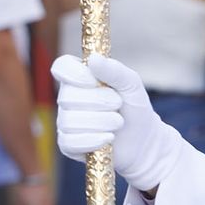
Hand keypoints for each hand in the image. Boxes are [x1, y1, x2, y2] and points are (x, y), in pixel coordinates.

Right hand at [51, 54, 197, 192]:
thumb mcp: (131, 85)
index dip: (74, 74)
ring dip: (101, 123)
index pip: (61, 67)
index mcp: (79, 78)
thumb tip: (93, 59)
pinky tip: (108, 139)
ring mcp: (65, 122)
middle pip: (67, 97)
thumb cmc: (135, 108)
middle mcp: (68, 98)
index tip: (94, 81)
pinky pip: (70, 142)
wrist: (143, 141)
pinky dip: (93, 141)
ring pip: (70, 121)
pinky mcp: (67, 145)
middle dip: (99, 102)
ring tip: (118, 123)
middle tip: (118, 104)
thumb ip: (114, 70)